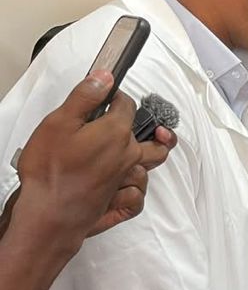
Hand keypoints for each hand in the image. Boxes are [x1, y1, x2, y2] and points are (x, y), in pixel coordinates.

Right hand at [11, 71, 175, 247]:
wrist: (49, 212)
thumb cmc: (50, 169)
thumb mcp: (60, 122)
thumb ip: (86, 98)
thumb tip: (105, 78)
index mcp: (116, 133)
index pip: (128, 107)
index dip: (117, 97)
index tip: (107, 96)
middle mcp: (128, 156)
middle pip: (155, 141)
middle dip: (156, 131)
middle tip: (156, 127)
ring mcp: (125, 179)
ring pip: (149, 168)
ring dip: (148, 159)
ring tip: (142, 151)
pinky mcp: (118, 200)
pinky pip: (136, 195)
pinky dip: (135, 190)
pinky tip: (127, 183)